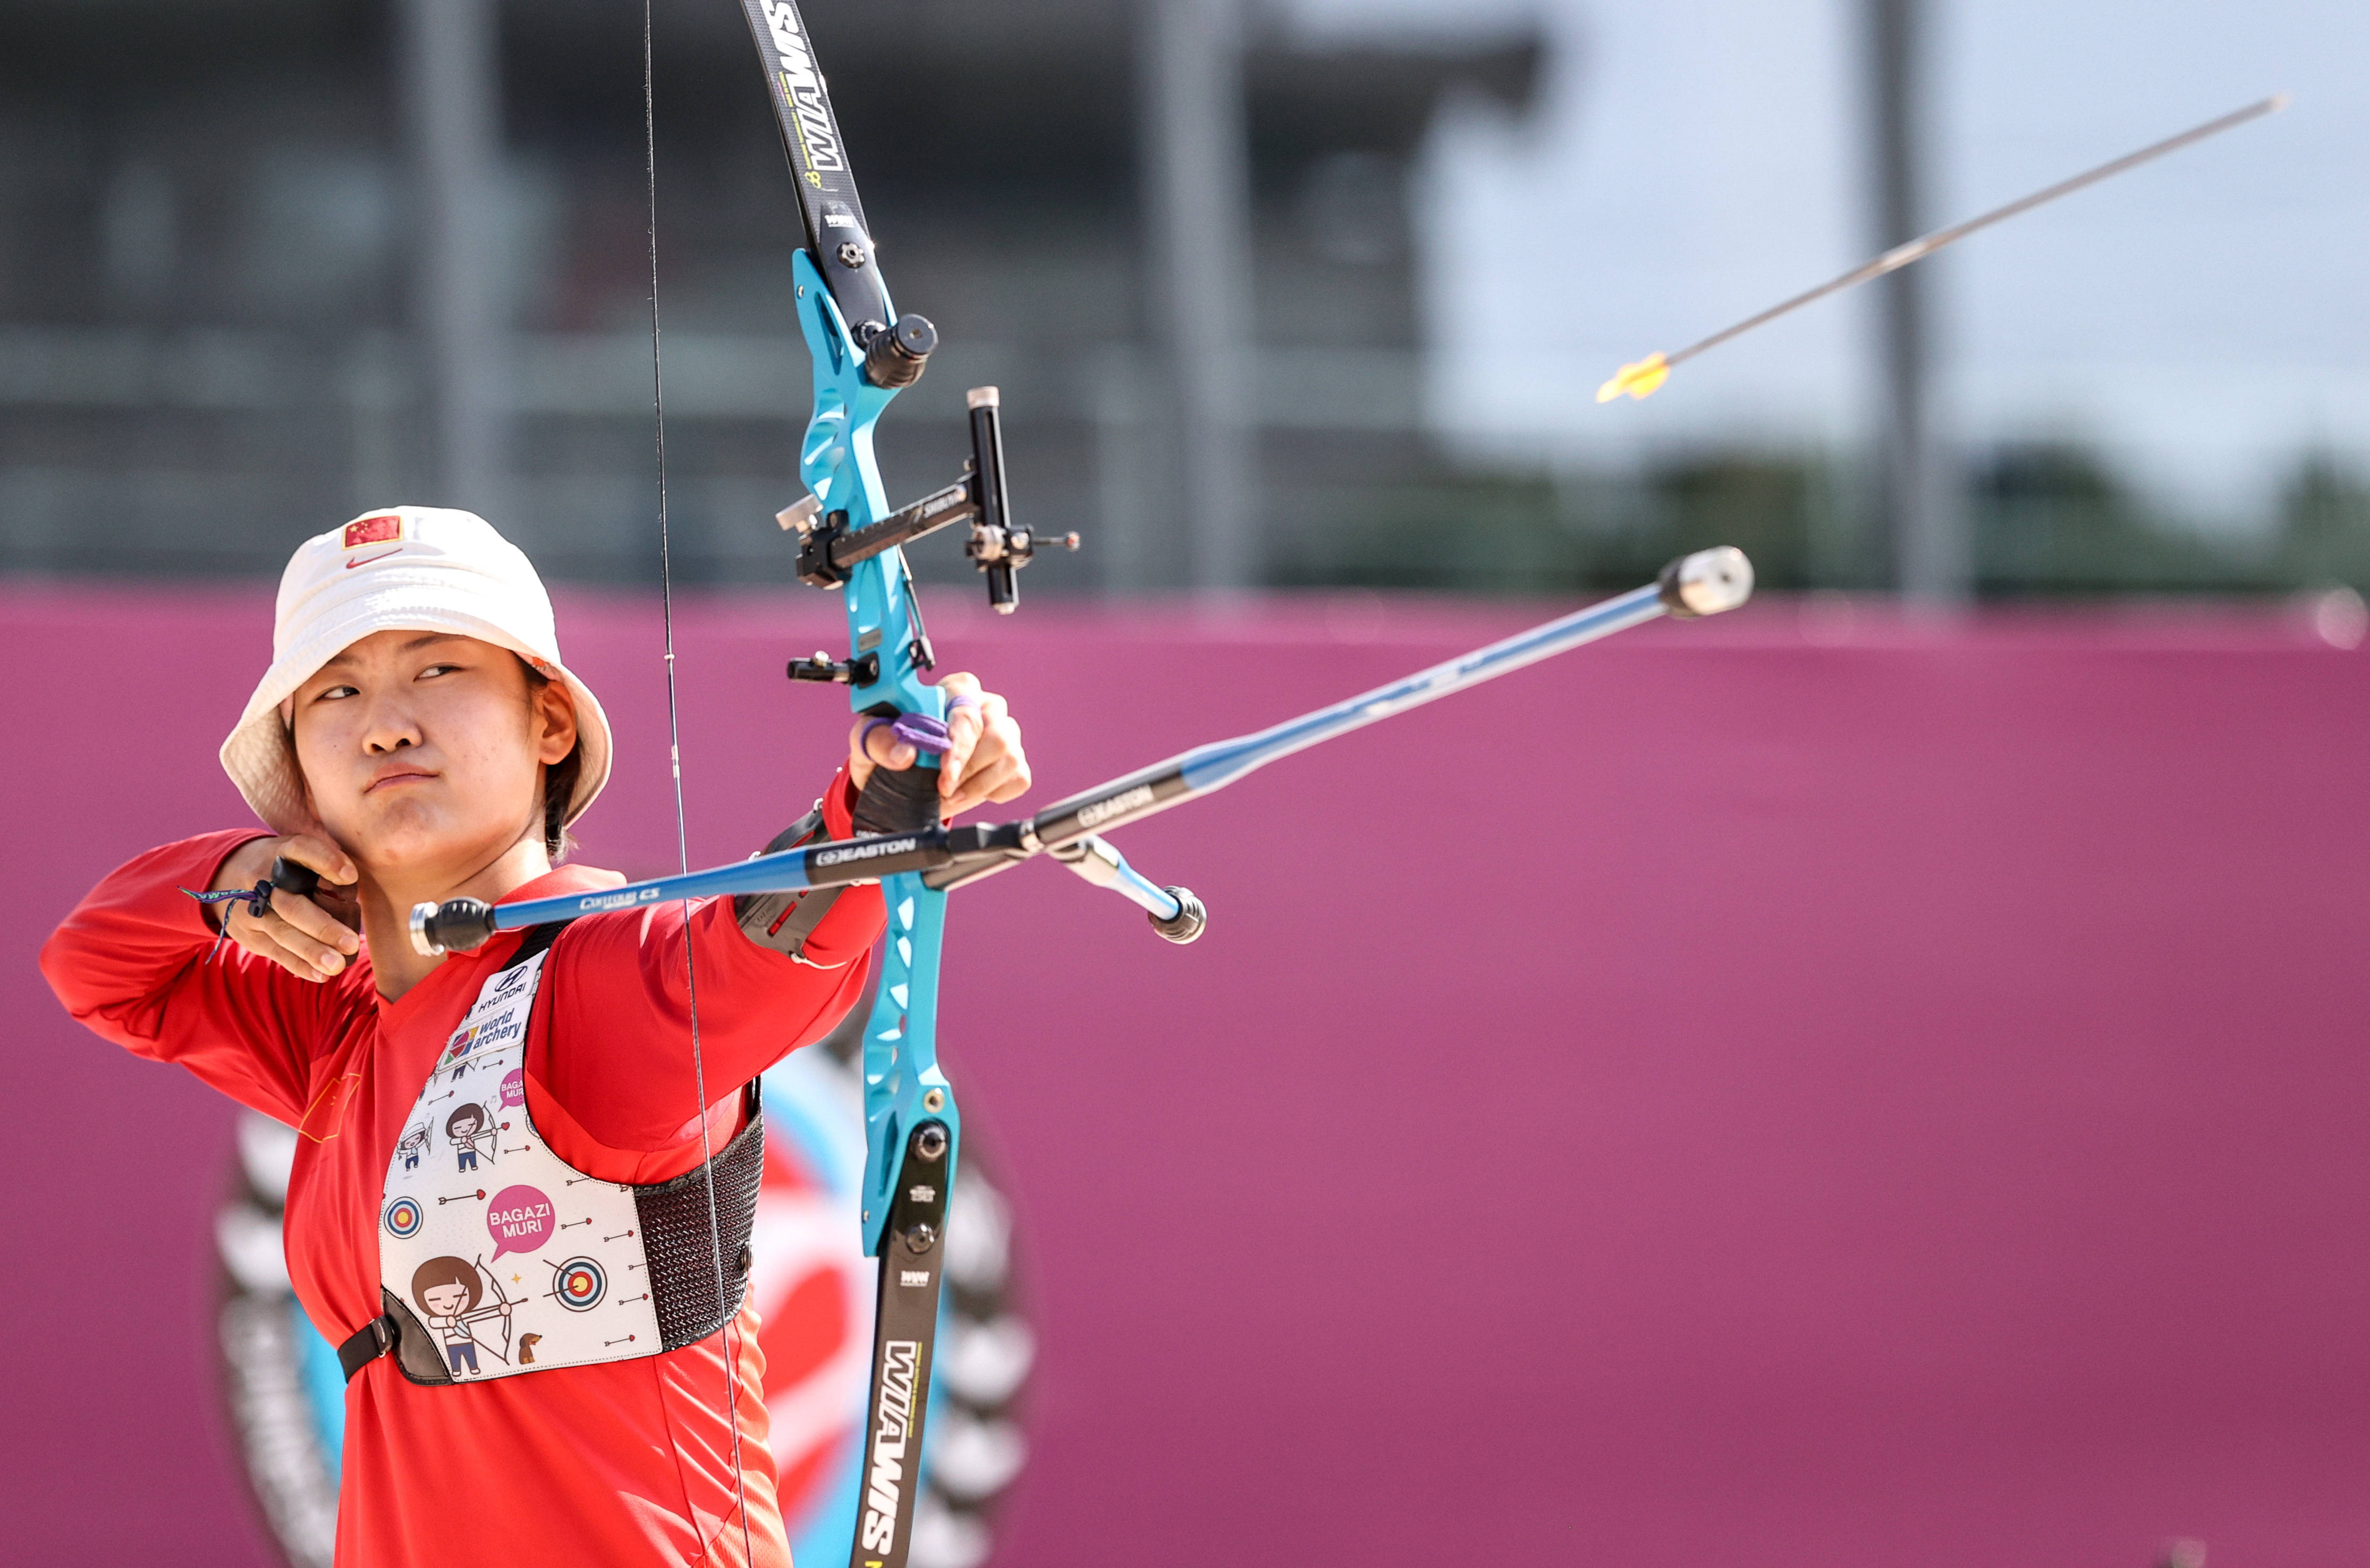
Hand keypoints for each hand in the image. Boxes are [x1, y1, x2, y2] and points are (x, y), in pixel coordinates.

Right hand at [209, 834, 361, 982]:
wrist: (224, 875)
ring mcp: (252, 910)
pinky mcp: (250, 935)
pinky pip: (276, 952)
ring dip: (311, 951)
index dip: (325, 861)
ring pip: (283, 933)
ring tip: (337, 965)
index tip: (351, 876)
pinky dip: (299, 965)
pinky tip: (321, 975)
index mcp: (280, 852)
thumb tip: (353, 883)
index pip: (302, 850)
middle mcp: (262, 881)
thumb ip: (324, 860)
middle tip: (352, 943)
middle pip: (291, 906)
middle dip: (322, 927)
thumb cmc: (281, 864)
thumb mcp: (296, 851)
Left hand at [846, 672, 1031, 820]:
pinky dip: (993, 793)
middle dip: (968, 771)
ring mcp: (1005, 733)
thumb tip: (905, 753)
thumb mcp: (868, 740)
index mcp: (955, 690)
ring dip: (978, 787)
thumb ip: (879, 740)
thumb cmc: (889, 745)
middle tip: (943, 791)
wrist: (897, 774)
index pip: (967, 712)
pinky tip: (968, 792)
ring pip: (1010, 759)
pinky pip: (1018, 778)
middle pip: (998, 736)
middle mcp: (986, 707)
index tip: (944, 774)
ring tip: (950, 796)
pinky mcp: (1014, 761)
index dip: (959, 745)